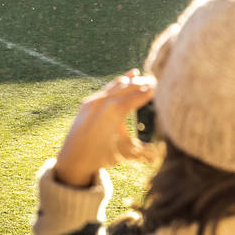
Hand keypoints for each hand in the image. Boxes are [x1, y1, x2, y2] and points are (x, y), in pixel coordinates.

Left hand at [54, 71, 154, 187]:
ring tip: (143, 77)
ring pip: (117, 85)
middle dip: (141, 83)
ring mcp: (94, 101)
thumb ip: (145, 153)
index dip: (148, 92)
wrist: (73, 157)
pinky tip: (128, 77)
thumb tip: (160, 157)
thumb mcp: (125, 154)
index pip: (136, 97)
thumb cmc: (102, 156)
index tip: (161, 86)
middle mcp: (104, 102)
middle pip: (128, 88)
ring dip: (131, 80)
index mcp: (115, 112)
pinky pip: (107, 88)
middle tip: (156, 80)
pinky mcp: (88, 102)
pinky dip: (119, 82)